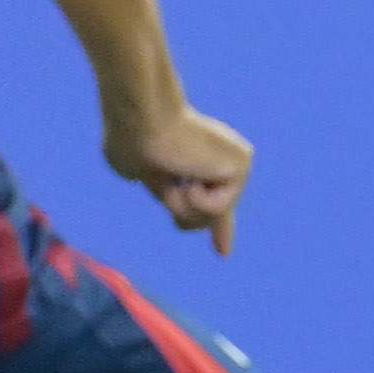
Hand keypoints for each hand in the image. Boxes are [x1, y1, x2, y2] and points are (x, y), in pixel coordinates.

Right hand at [106, 104, 254, 253]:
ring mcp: (233, 161)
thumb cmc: (130, 140)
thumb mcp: (135, 171)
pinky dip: (195, 197)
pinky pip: (215, 208)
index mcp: (195, 160)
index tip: (222, 252)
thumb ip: (159, 189)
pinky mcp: (243, 164)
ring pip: (206, 217)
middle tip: (165, 171)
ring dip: (180, 203)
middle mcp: (219, 159)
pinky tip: (188, 169)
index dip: (216, 228)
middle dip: (179, 208)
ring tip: (171, 170)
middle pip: (197, 219)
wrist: (141, 121)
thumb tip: (180, 213)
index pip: (207, 203)